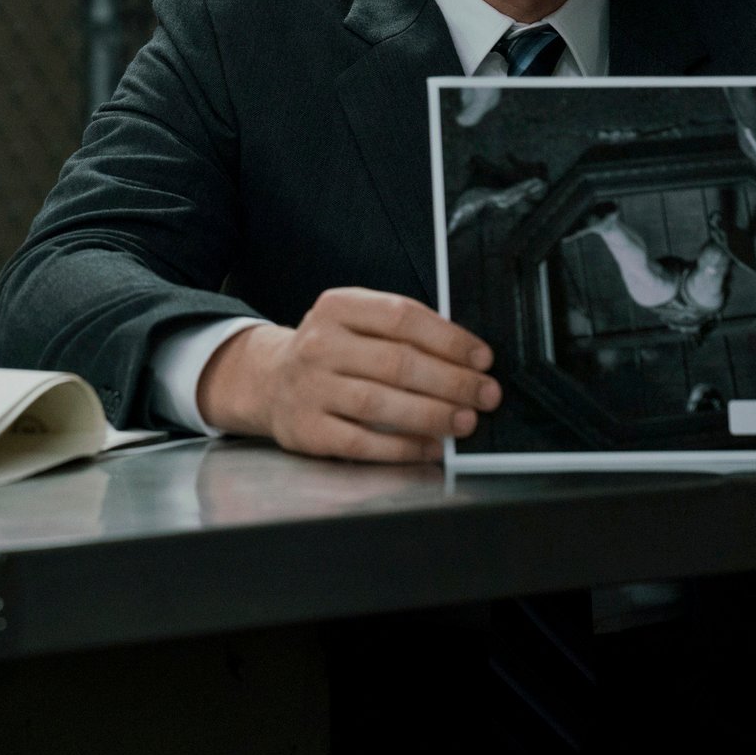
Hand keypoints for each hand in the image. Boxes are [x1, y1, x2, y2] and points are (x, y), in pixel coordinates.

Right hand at [196, 288, 499, 463]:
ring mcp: (310, 388)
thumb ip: (401, 330)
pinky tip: (431, 447)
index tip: (482, 357)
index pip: (402, 316)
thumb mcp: (355, 322)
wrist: (269, 382)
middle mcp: (319, 344)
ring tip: (466, 420)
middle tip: (486, 394)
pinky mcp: (307, 430)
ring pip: (381, 403)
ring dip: (433, 414)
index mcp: (336, 307)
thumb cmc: (331, 352)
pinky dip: (404, 447)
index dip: (449, 338)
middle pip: (397, 362)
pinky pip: (363, 442)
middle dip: (452, 381)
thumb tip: (466, 358)